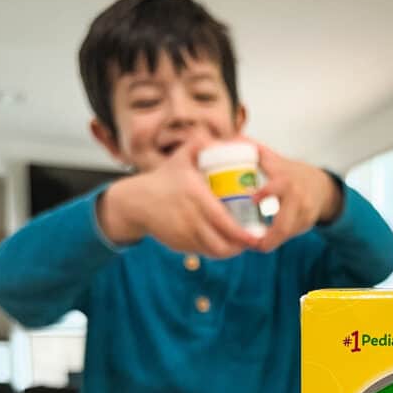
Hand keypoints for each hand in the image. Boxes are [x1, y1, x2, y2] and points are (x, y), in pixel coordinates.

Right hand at [97, 135, 261, 257]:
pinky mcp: (179, 245)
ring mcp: (183, 234)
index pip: (222, 220)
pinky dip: (217, 251)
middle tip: (254, 239)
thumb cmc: (165, 178)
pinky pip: (203, 252)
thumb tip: (229, 140)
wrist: (137, 201)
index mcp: (194, 194)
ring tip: (242, 244)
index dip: (241, 232)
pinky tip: (226, 245)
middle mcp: (188, 217)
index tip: (254, 233)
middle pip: (221, 242)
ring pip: (213, 251)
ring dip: (231, 251)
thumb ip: (202, 143)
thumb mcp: (182, 156)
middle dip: (241, 245)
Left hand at [252, 144, 342, 252]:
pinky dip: (275, 241)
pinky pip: (288, 236)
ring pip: (285, 234)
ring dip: (268, 242)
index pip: (278, 186)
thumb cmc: (289, 172)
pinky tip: (262, 243)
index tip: (252, 199)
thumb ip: (252, 150)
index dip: (265, 193)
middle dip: (266, 238)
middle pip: (283, 225)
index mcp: (286, 180)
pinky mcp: (306, 225)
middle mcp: (298, 199)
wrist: (320, 186)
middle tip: (249, 243)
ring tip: (251, 245)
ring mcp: (304, 214)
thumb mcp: (273, 159)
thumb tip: (229, 136)